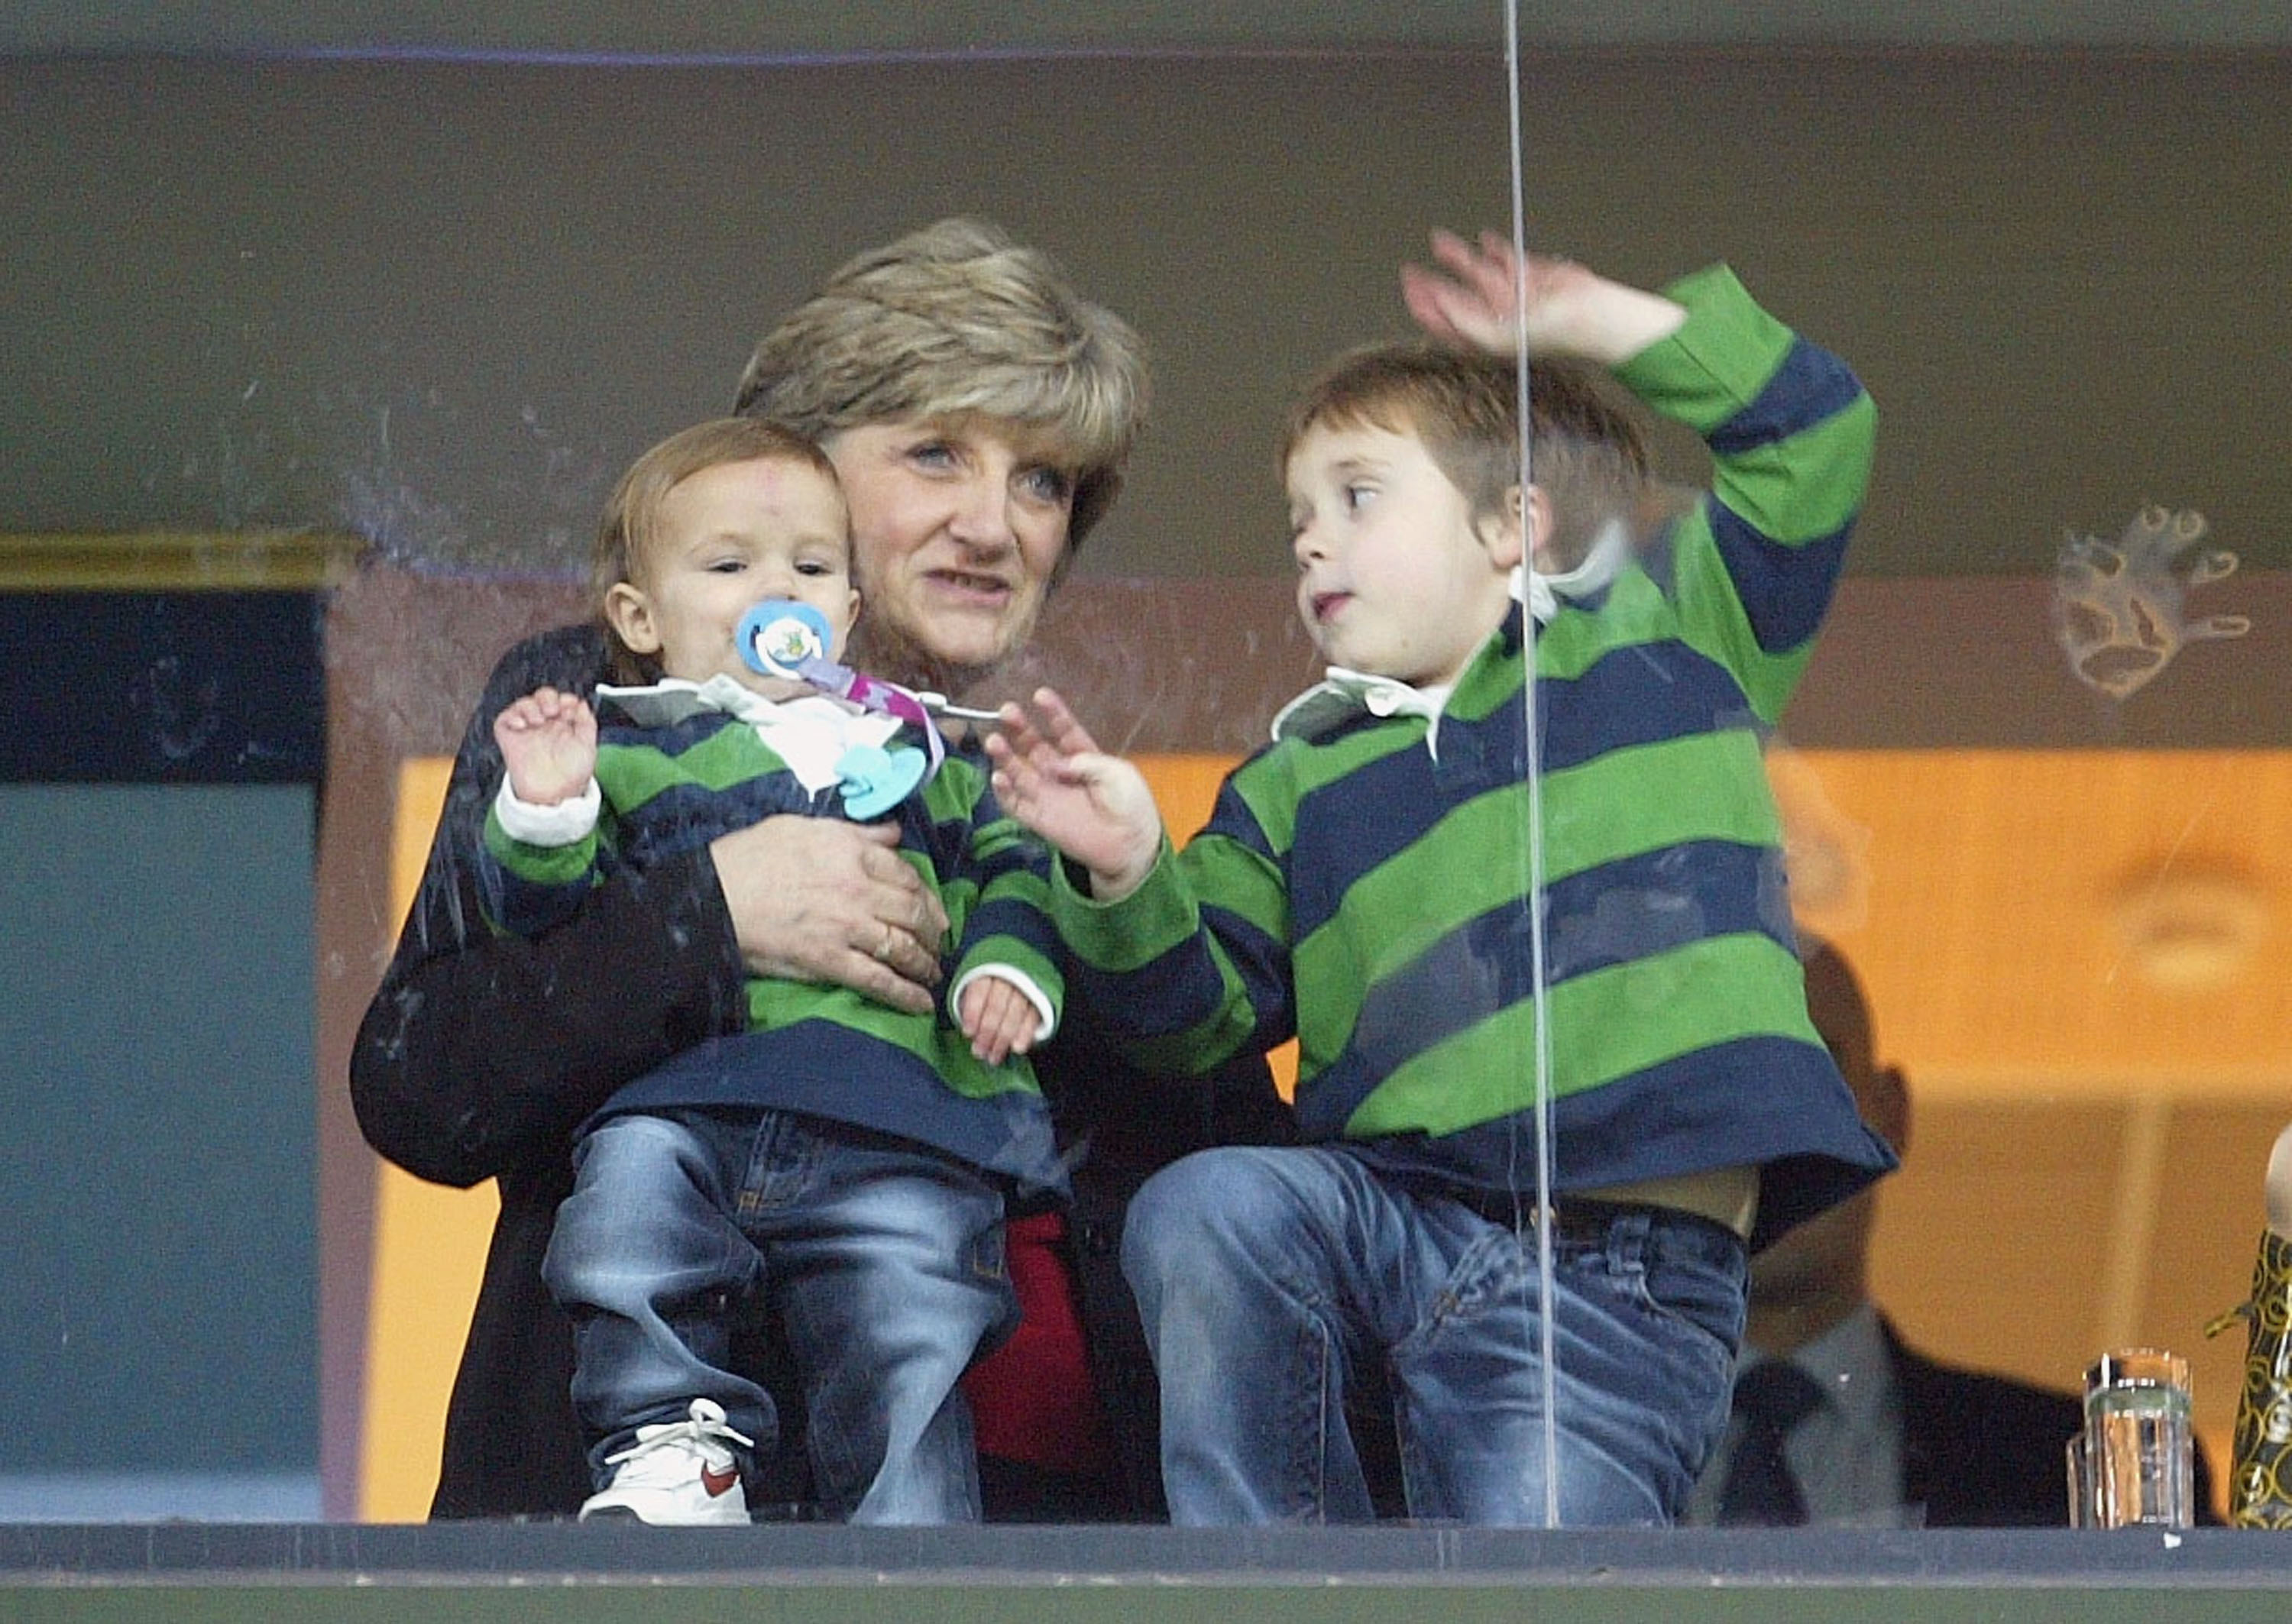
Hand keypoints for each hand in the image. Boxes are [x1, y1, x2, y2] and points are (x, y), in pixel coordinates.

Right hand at [493, 687, 596, 805]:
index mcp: (564, 725)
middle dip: (548, 698)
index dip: (565, 699)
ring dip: (532, 706)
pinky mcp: (511, 739)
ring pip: (524, 704)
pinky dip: (512, 716)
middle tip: (553, 710)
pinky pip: (505, 719)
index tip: (570, 705)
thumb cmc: (572, 776)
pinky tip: (523, 724)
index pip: (561, 700)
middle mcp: (545, 726)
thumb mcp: (588, 746)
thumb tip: (582, 704)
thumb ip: (587, 723)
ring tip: (539, 720)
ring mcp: (527, 731)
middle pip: (542, 697)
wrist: (555, 795)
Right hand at [708, 816, 947, 1013]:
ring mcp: (847, 926)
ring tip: (933, 972)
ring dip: (925, 962)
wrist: (713, 894)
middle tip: (939, 940)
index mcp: (853, 852)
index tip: (932, 905)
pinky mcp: (829, 960)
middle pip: (914, 911)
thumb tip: (893, 833)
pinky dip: (905, 993)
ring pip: (904, 946)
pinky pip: (878, 980)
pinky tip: (921, 1003)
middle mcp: (858, 888)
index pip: (906, 873)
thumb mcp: (804, 827)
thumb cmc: (751, 856)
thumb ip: (855, 831)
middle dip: (933, 929)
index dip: (925, 893)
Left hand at [958, 974, 1041, 1066]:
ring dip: (1003, 1038)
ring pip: (1014, 1014)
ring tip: (994, 1057)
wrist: (1017, 982)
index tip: (967, 1033)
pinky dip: (1025, 1034)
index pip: (979, 991)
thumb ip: (970, 1010)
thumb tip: (969, 1035)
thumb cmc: (988, 993)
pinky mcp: (1039, 1000)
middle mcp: (1007, 979)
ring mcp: (1025, 989)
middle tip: (979, 1053)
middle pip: (996, 1006)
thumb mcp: (974, 993)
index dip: (973, 1012)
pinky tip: (1017, 1049)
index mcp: (987, 973)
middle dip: (987, 1032)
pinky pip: (1033, 1018)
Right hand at [986, 688, 1162, 900]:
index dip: (1053, 713)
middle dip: (1020, 728)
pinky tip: (997, 777)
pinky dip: (1003, 792)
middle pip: (1035, 746)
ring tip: (993, 741)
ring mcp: (1049, 795)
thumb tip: (1056, 764)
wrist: (1130, 847)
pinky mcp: (1039, 819)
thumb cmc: (1131, 806)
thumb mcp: (1119, 773)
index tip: (1040, 695)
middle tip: (1006, 711)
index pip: (1064, 731)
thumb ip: (1088, 762)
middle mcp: (1061, 773)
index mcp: (1084, 757)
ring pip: (1019, 772)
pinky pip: (1015, 804)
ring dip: (1005, 756)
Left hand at [1400, 228, 1681, 364]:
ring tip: (1439, 241)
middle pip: (1455, 297)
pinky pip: (1506, 259)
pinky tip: (1483, 239)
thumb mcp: (1497, 334)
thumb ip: (1463, 319)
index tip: (1410, 288)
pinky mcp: (1531, 275)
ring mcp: (1513, 295)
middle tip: (1410, 270)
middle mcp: (1497, 316)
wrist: (1592, 316)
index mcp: (1487, 335)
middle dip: (1432, 284)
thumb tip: (1436, 301)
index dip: (1425, 306)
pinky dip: (1495, 249)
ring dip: (1457, 257)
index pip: (1446, 322)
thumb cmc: (1551, 333)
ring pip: (1477, 273)